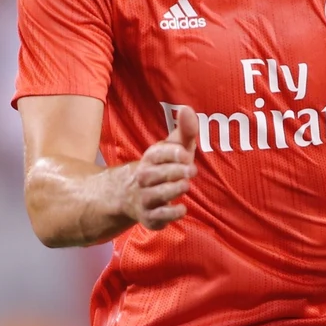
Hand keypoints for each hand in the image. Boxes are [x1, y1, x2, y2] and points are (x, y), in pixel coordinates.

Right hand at [125, 106, 198, 230]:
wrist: (133, 196)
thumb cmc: (164, 167)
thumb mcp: (174, 148)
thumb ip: (184, 130)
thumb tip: (187, 108)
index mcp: (150, 159)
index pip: (157, 153)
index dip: (172, 153)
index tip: (186, 154)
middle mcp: (144, 178)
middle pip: (155, 174)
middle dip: (174, 171)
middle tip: (191, 169)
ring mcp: (145, 198)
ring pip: (156, 195)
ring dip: (173, 190)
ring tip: (185, 185)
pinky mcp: (150, 217)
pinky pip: (158, 216)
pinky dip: (170, 213)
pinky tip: (182, 208)